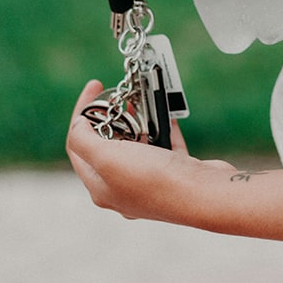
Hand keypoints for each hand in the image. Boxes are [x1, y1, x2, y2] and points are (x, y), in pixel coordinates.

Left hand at [66, 80, 236, 222]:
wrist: (205, 194)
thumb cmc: (154, 179)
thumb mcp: (106, 157)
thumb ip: (83, 140)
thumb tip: (78, 125)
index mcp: (101, 188)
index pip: (78, 146)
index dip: (81, 114)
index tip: (94, 88)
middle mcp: (124, 189)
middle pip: (107, 146)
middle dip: (111, 117)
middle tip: (117, 95)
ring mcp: (151, 182)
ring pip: (137, 145)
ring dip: (138, 120)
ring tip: (140, 100)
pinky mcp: (176, 174)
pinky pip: (164, 146)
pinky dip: (162, 128)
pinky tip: (164, 113)